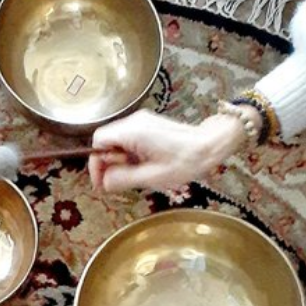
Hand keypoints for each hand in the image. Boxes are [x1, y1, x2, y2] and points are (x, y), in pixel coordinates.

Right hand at [88, 109, 251, 191]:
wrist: (210, 146)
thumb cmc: (185, 162)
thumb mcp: (152, 177)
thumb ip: (124, 179)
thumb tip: (105, 182)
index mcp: (133, 132)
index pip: (98, 141)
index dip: (95, 163)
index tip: (100, 183)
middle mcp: (134, 122)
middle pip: (106, 140)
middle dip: (107, 163)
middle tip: (116, 183)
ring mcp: (142, 122)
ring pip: (117, 141)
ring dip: (118, 161)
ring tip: (133, 176)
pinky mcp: (149, 126)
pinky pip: (129, 140)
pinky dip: (128, 155)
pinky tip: (141, 167)